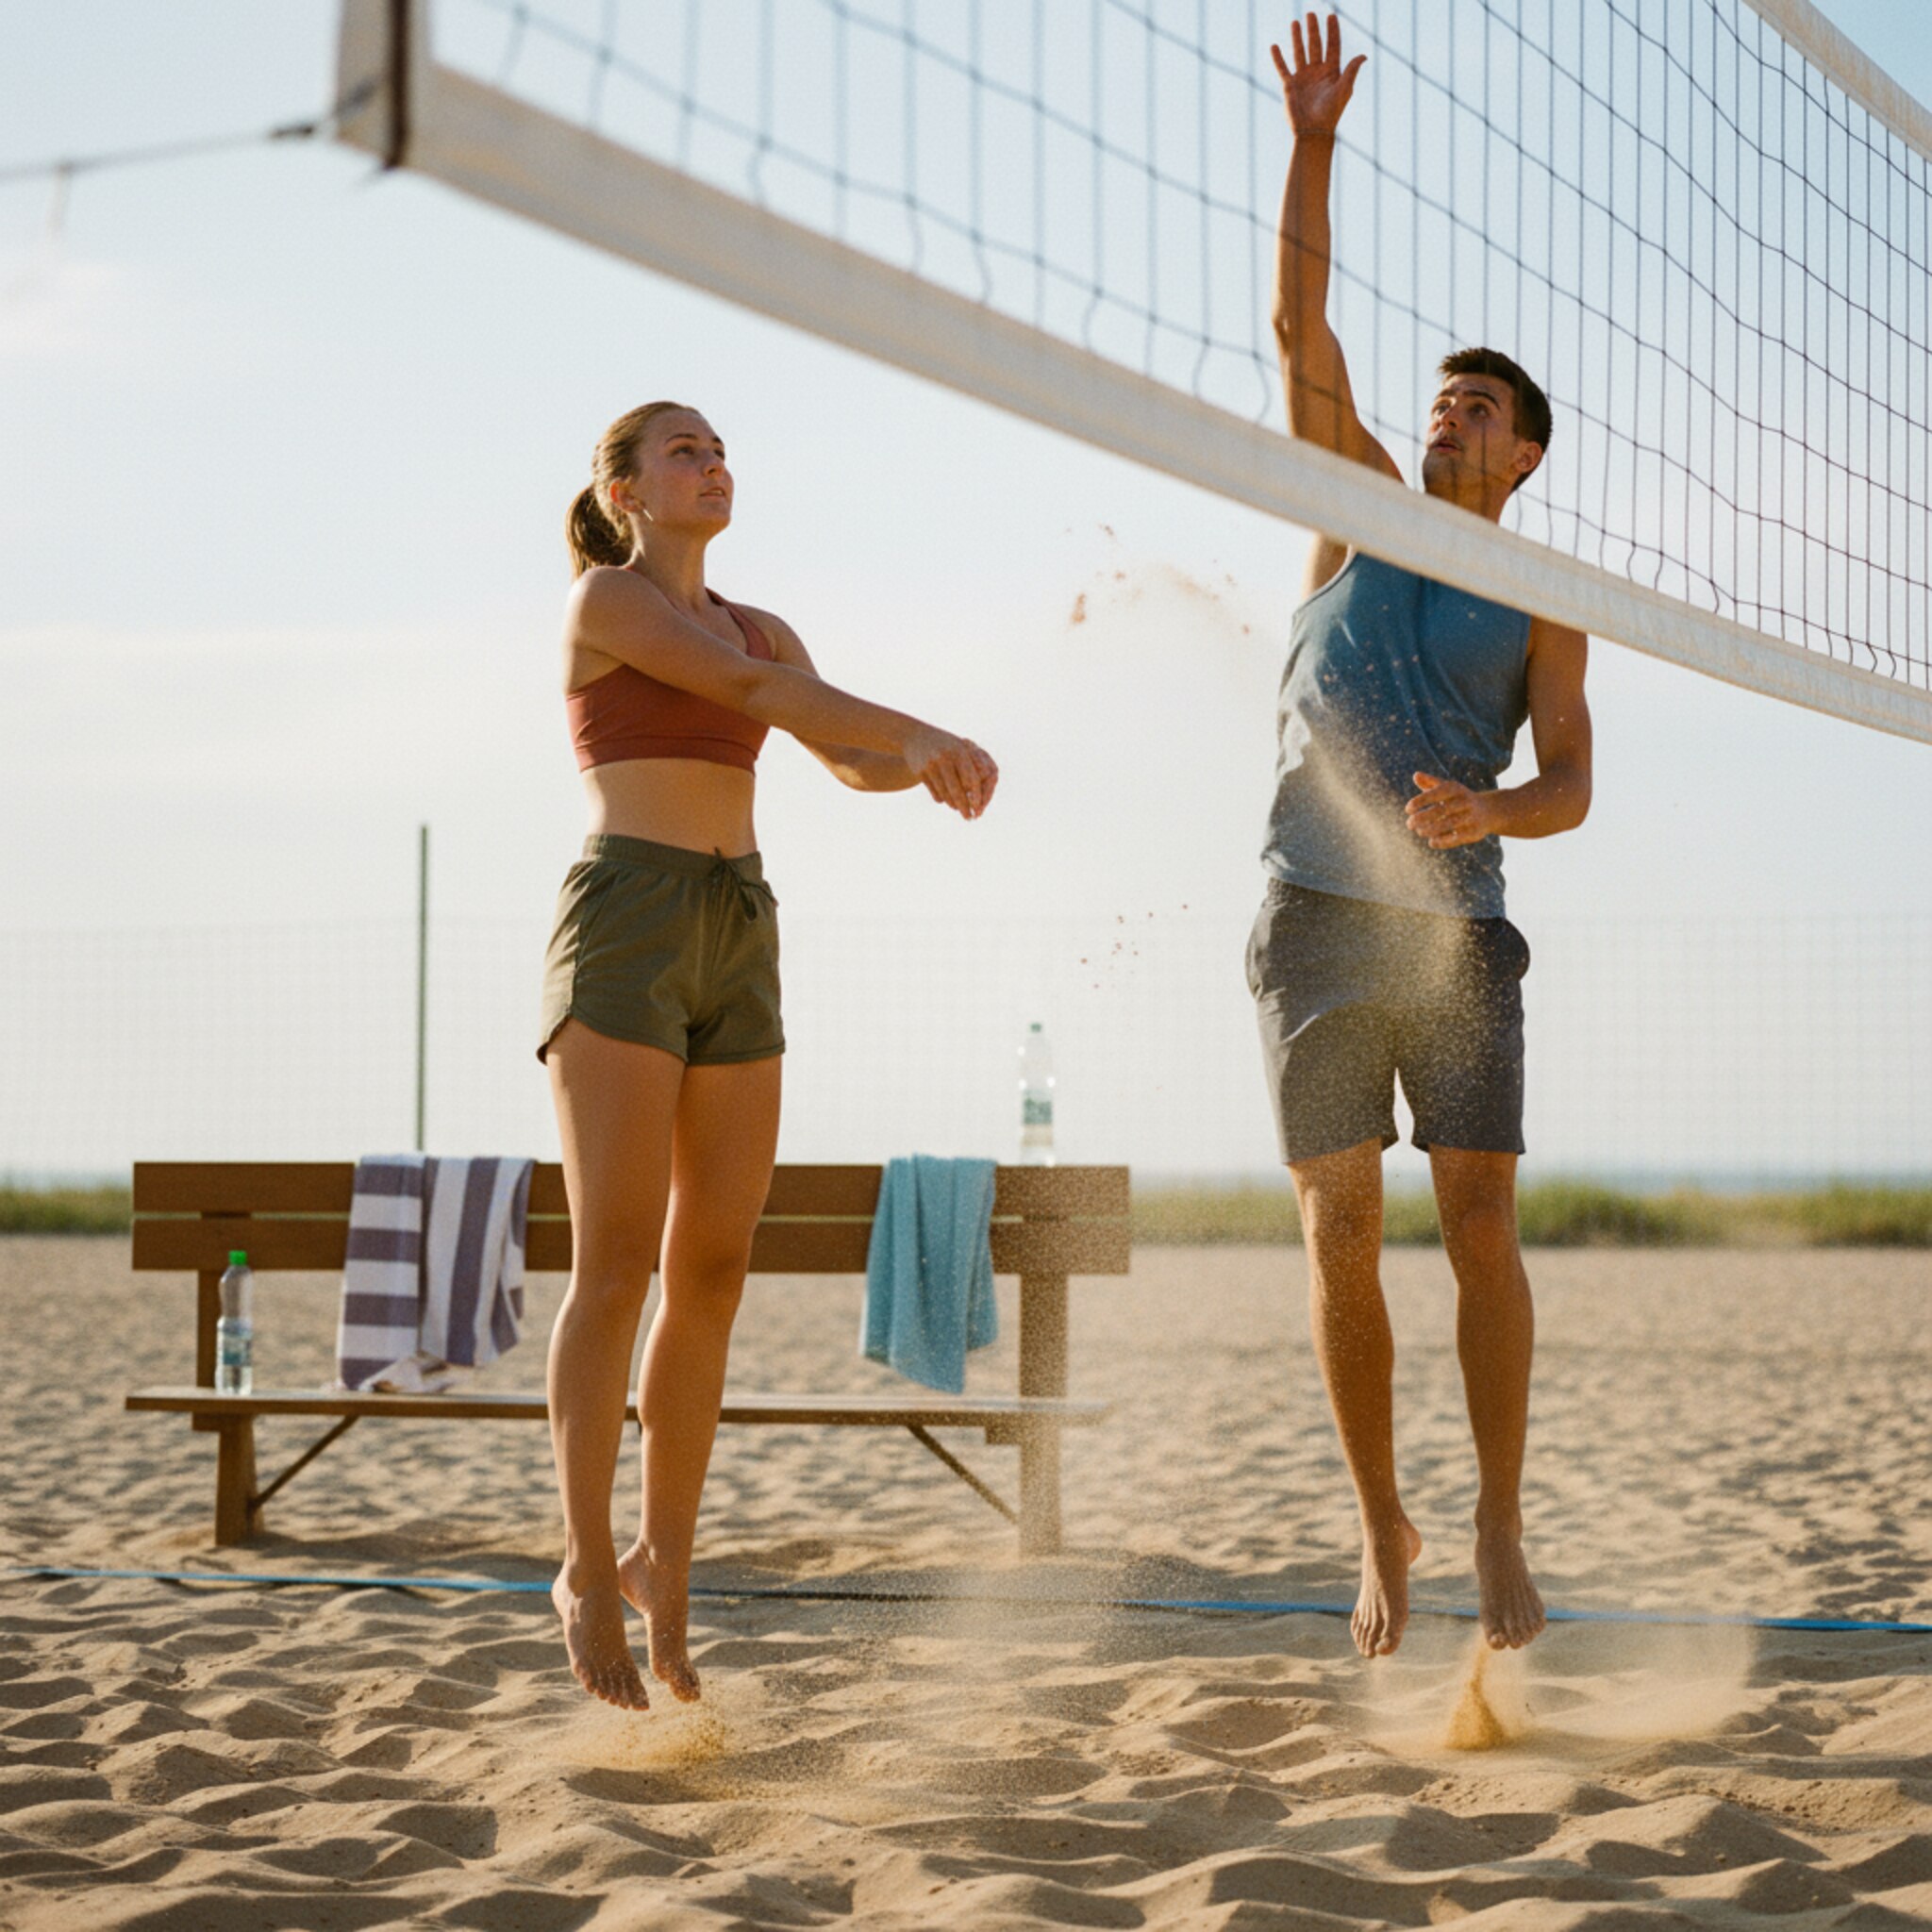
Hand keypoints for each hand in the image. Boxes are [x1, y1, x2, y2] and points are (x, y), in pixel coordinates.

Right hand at [905, 725, 997, 819]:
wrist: (914, 735)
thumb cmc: (945, 744)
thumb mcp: (960, 748)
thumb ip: (973, 766)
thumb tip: (984, 788)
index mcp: (959, 752)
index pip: (971, 779)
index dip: (976, 795)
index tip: (978, 807)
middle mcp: (945, 758)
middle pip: (957, 791)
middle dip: (964, 807)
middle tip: (969, 818)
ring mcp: (931, 765)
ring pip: (944, 794)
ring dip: (953, 805)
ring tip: (957, 808)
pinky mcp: (920, 772)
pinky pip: (934, 792)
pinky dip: (941, 798)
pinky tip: (945, 800)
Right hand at [1271, 12, 1365, 138]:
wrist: (1313, 131)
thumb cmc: (1331, 113)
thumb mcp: (1344, 90)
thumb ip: (1351, 71)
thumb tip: (1363, 55)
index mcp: (1331, 72)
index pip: (1333, 46)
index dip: (1332, 31)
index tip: (1331, 16)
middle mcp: (1317, 72)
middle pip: (1315, 45)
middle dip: (1314, 29)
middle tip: (1311, 14)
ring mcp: (1303, 78)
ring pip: (1299, 52)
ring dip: (1297, 37)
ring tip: (1295, 22)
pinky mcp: (1289, 86)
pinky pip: (1282, 68)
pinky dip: (1278, 58)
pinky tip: (1274, 46)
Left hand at [1406, 772, 1493, 848]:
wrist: (1488, 811)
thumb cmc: (1459, 798)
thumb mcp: (1447, 787)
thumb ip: (1430, 782)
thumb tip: (1416, 775)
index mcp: (1455, 789)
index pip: (1436, 794)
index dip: (1420, 801)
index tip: (1408, 809)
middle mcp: (1464, 802)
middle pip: (1442, 810)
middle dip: (1423, 818)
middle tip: (1409, 824)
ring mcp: (1471, 817)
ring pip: (1449, 824)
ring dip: (1431, 830)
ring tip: (1419, 832)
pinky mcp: (1474, 832)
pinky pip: (1457, 838)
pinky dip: (1443, 841)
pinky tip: (1432, 842)